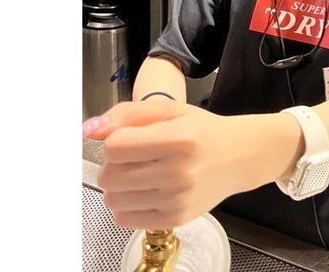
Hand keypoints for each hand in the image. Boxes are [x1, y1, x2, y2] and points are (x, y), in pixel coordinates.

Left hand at [83, 100, 262, 228]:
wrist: (239, 157)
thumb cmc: (202, 131)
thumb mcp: (169, 110)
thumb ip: (127, 114)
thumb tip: (89, 129)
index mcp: (178, 138)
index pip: (115, 146)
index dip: (116, 140)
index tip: (130, 138)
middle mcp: (179, 172)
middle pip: (110, 175)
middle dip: (113, 164)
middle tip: (134, 157)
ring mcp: (178, 199)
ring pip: (114, 199)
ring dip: (118, 185)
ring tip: (139, 174)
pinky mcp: (176, 218)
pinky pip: (125, 219)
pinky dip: (126, 205)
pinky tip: (144, 191)